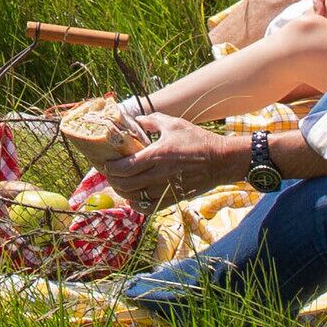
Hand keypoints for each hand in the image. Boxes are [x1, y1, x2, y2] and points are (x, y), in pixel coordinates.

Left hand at [104, 121, 241, 205]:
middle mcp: (159, 175)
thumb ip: (152, 120)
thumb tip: (136, 120)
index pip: (124, 167)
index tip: (105, 163)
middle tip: (109, 173)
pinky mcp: (172, 199)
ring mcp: (166, 189)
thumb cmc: (198, 140)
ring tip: (119, 183)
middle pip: (125, 184)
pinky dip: (136, 204)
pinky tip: (133, 197)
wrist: (221, 161)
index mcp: (157, 155)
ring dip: (122, 191)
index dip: (110, 168)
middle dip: (112, 179)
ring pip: (134, 197)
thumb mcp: (175, 124)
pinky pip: (148, 207)